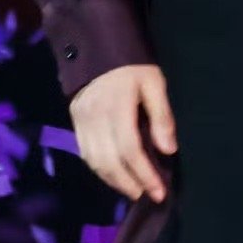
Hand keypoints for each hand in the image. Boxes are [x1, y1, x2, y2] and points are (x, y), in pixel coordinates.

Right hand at [69, 62, 178, 202]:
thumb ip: (161, 115)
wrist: (96, 47)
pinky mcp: (74, 123)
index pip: (130, 149)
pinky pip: (85, 155)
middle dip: (130, 183)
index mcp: (117, 106)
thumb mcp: (153, 82)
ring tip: (133, 190)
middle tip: (147, 195)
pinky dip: (100, 171)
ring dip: (114, 182)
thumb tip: (168, 150)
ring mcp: (82, 122)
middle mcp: (96, 118)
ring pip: (95, 162)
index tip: (160, 191)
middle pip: (110, 162)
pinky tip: (113, 176)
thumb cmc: (131, 65)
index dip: (144, 174)